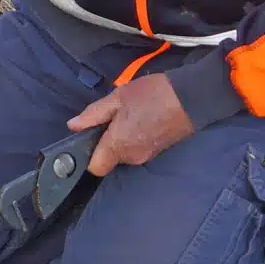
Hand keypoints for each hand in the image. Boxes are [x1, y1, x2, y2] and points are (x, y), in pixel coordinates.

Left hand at [67, 73, 193, 175]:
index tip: (88, 138)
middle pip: (109, 158)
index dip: (88, 156)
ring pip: (123, 153)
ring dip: (120, 138)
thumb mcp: (117, 98)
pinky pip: (136, 148)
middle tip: (110, 117)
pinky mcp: (158, 151)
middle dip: (105, 141)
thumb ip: (93, 114)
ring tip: (128, 114)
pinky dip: (134, 137)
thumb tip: (73, 126)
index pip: (95, 168)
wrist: (192, 97)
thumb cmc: (152, 95)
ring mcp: (147, 156)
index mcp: (118, 146)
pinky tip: (140, 118)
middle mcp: (132, 157)